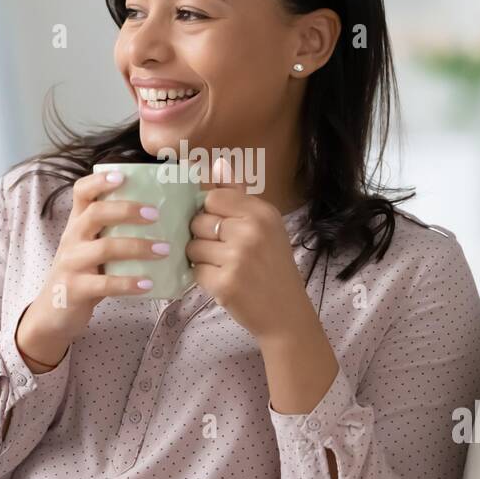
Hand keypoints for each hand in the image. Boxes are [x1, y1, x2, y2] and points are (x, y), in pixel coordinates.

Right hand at [15, 170, 169, 368]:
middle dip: (127, 210)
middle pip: (95, 214)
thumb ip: (114, 231)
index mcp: (77, 223)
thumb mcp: (91, 247)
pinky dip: (128, 283)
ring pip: (103, 248)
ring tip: (164, 250)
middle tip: (156, 214)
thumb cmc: (83, 274)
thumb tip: (164, 217)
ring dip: (137, 247)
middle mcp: (72, 238)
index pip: (81, 192)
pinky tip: (148, 283)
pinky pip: (104, 284)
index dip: (99, 181)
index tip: (123, 176)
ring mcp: (71, 264)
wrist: (52, 313)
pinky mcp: (74, 289)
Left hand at [186, 157, 311, 338]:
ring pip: (192, 245)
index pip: (213, 197)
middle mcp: (251, 231)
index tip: (220, 226)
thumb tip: (217, 164)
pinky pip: (195, 270)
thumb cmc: (273, 268)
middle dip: (203, 237)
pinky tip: (222, 281)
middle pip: (198, 221)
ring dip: (201, 258)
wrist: (287, 314)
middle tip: (224, 251)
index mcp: (262, 213)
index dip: (209, 212)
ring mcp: (237, 258)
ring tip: (223, 266)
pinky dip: (204, 277)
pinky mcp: (224, 283)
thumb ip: (237, 197)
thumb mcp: (265, 227)